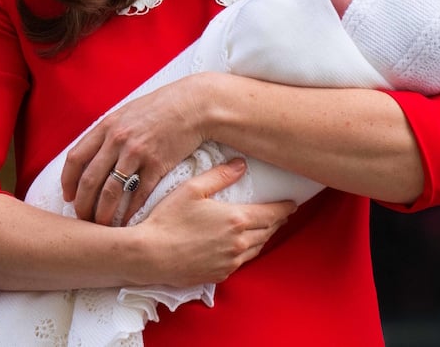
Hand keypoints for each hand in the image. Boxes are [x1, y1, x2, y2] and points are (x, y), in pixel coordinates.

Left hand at [61, 74, 212, 224]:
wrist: (195, 105)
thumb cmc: (163, 107)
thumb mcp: (129, 112)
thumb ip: (110, 131)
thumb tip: (93, 154)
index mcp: (107, 126)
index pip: (75, 158)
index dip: (68, 182)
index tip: (69, 197)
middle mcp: (118, 140)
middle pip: (89, 180)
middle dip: (82, 205)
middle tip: (83, 218)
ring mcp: (137, 153)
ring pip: (111, 191)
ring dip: (103, 213)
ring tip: (101, 226)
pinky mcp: (158, 164)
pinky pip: (138, 194)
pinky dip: (130, 211)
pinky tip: (126, 221)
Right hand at [133, 159, 296, 285]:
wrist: (148, 255)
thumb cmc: (168, 220)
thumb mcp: (193, 189)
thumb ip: (220, 175)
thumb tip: (242, 164)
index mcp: (237, 219)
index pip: (273, 213)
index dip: (285, 208)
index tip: (292, 203)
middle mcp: (239, 243)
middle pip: (268, 231)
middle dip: (276, 221)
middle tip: (281, 214)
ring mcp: (230, 261)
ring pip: (257, 248)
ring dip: (264, 236)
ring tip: (265, 227)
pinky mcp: (219, 275)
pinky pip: (242, 262)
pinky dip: (248, 251)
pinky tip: (243, 245)